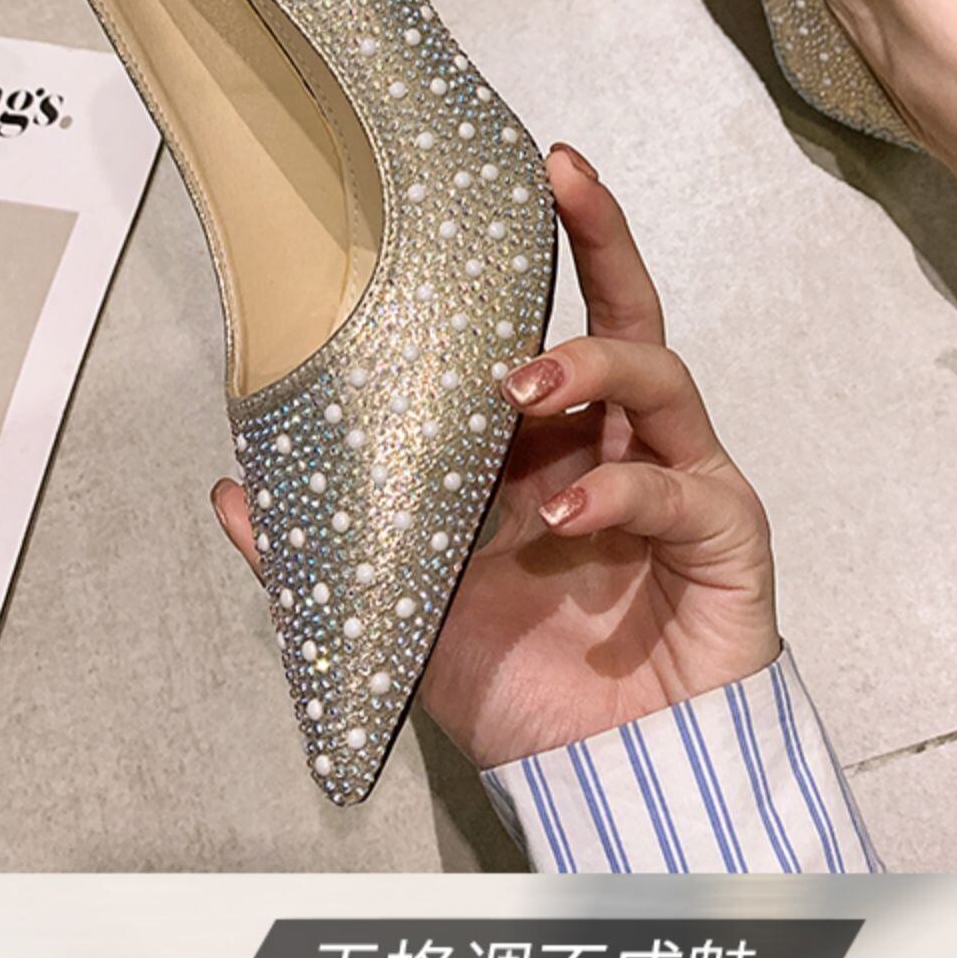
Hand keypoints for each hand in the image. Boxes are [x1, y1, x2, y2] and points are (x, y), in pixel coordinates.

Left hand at [211, 144, 778, 769]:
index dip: (539, 255)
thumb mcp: (404, 611)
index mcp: (553, 448)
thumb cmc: (525, 688)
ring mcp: (680, 485)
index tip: (515, 176)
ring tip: (523, 383)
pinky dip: (622, 487)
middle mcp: (622, 446)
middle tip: (560, 184)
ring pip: (662, 378)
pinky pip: (681, 488)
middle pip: (628, 314)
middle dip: (600, 240)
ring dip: (593, 363)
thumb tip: (233, 490)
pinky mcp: (724, 538)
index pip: (549, 327)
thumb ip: (328, 550)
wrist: (604, 781)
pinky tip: (567, 505)